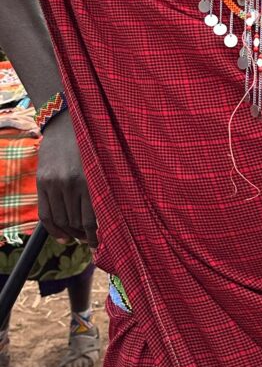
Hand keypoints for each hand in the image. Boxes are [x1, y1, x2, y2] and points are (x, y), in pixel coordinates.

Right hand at [36, 112, 97, 246]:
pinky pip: (46, 214)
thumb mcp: (104, 161)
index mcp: (90, 178)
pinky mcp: (42, 182)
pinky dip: (54, 230)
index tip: (101, 246)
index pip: (91, 219)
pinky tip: (63, 237)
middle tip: (91, 241)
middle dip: (84, 236)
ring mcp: (54, 183)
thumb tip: (113, 214)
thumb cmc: (93, 141)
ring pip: (62, 220)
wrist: (66, 121)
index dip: (96, 237)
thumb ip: (105, 185)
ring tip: (79, 238)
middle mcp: (71, 183)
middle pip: (75, 222)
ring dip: (70, 234)